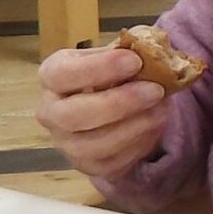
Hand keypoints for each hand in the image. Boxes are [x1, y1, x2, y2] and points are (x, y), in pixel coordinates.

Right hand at [36, 46, 167, 182]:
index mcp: (52, 76)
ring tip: (161, 108)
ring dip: (134, 126)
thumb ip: (130, 50)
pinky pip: (113, 162)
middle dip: (118, 103)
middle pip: (71, 116)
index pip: (60, 74)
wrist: (115, 107)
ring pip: (93, 145)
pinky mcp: (88, 165)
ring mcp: (67, 143)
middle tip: (155, 89)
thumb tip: (152, 47)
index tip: (134, 60)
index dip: (97, 68)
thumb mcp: (116, 55)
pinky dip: (140, 143)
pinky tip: (155, 124)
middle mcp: (51, 112)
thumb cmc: (112, 75)